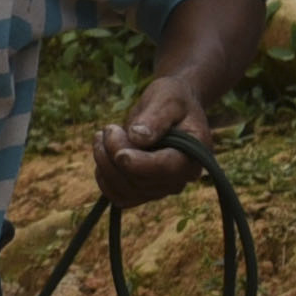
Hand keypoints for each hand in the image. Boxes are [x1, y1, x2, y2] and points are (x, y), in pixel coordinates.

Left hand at [90, 80, 218, 208]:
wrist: (170, 108)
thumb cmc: (173, 99)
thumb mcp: (168, 98)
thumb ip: (156, 117)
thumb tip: (137, 137)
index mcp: (194, 155)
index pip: (166, 169)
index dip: (140, 164)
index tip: (118, 152)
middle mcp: (180, 178)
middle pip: (141, 181)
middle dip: (116, 154)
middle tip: (109, 128)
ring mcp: (162, 187)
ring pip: (126, 192)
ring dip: (105, 166)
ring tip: (101, 136)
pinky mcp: (144, 190)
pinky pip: (120, 196)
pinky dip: (104, 178)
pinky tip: (102, 153)